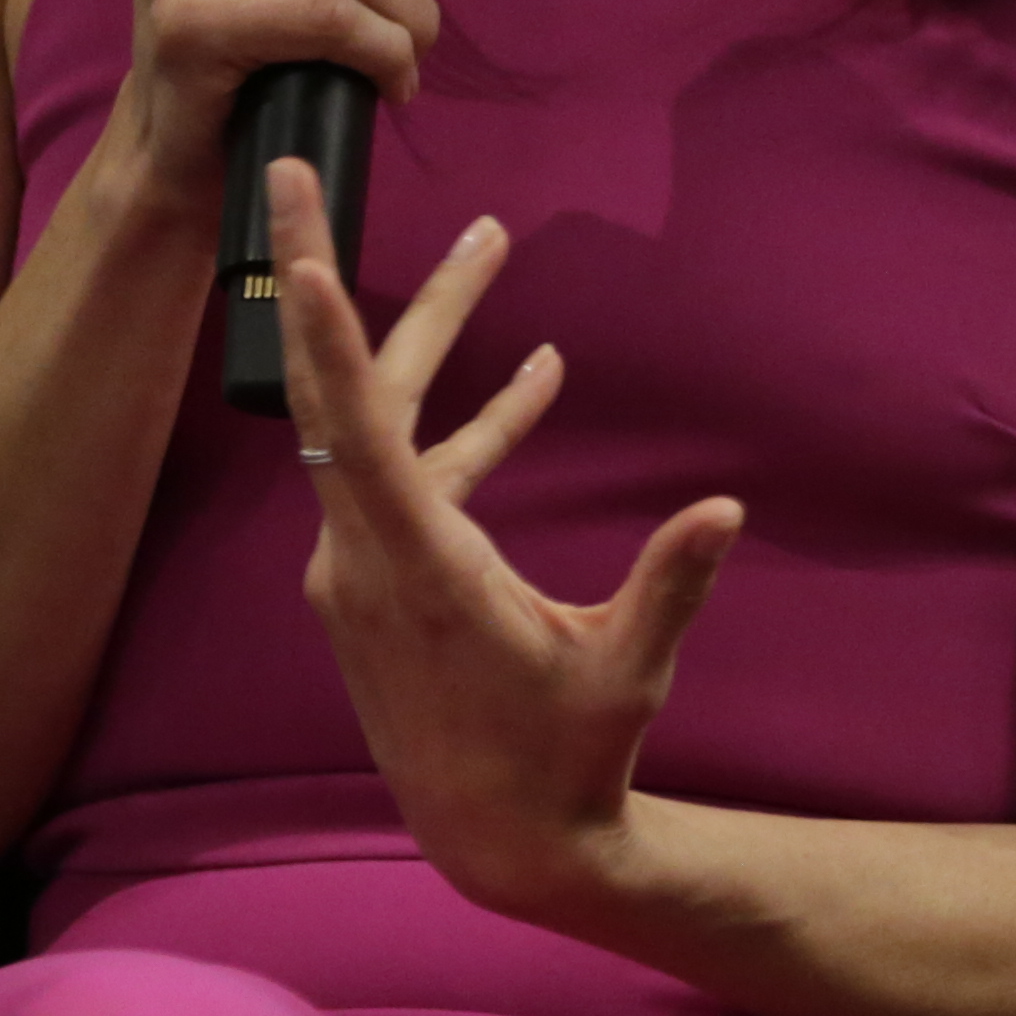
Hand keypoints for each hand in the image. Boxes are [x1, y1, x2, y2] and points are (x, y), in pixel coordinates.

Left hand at [261, 157, 738, 921]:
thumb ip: (669, 586)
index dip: (330, 328)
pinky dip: (468, 424)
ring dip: (438, 336)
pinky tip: (538, 377)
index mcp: (415, 567)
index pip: (356, 426)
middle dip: (328, 274)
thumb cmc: (567, 761)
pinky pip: (409, 474)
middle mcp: (362, 555)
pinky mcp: (378, 577)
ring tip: (497, 243)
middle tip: (292, 172)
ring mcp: (358, 565)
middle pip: (343, 390)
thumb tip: (724, 508)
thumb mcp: (627, 672)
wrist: (501, 844)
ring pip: (380, 424)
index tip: (298, 243)